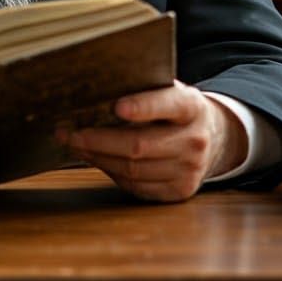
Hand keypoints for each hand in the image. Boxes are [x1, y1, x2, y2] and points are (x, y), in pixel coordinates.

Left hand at [56, 81, 247, 202]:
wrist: (212, 136)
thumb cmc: (174, 109)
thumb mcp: (168, 90)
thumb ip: (142, 89)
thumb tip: (92, 92)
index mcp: (191, 106)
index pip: (168, 105)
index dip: (143, 106)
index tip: (117, 106)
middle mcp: (195, 139)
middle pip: (140, 145)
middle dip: (98, 140)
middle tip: (70, 134)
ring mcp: (189, 169)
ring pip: (133, 169)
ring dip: (98, 158)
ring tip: (76, 146)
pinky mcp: (180, 191)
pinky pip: (137, 186)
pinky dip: (112, 173)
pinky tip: (97, 160)